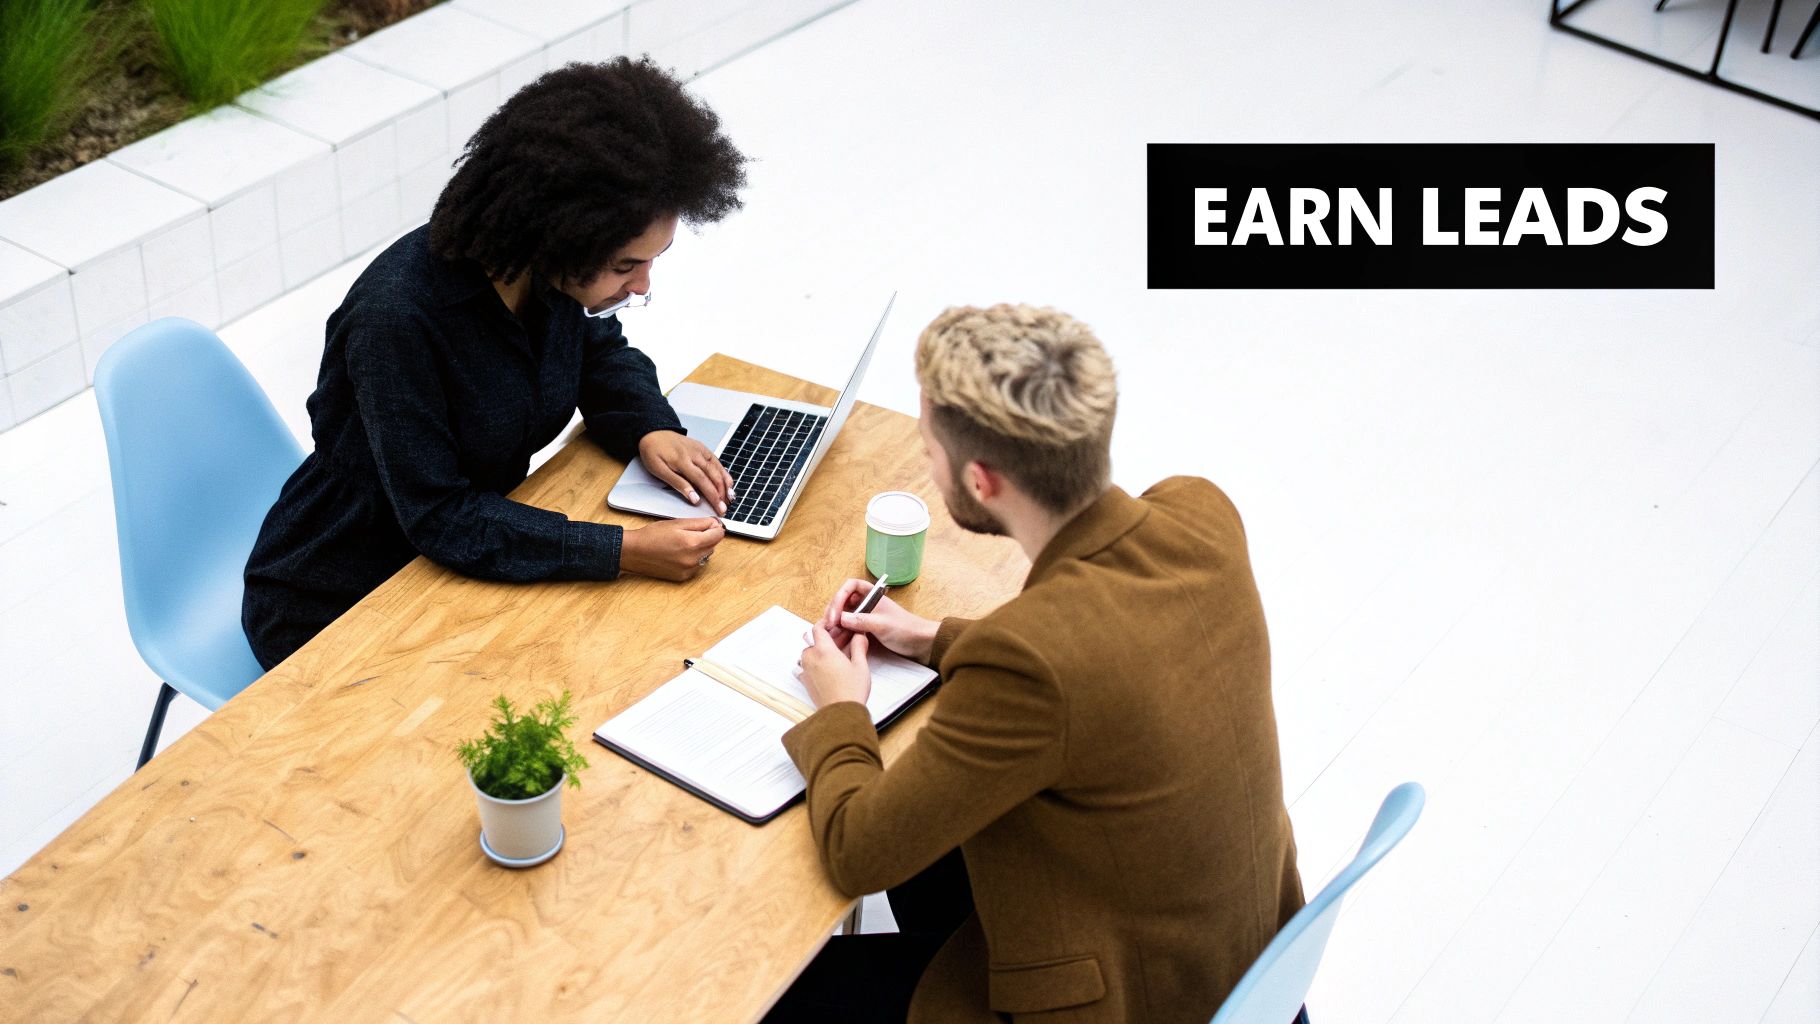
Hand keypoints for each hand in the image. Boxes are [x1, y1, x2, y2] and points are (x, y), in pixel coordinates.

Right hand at [620, 518, 724, 580]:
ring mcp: (689, 570)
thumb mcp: (677, 523)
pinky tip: (679, 554)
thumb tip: (715, 523)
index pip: (719, 534)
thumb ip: (700, 523)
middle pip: (713, 545)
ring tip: (683, 543)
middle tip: (690, 532)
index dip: (715, 527)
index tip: (709, 524)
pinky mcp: (684, 577)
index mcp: (693, 543)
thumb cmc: (652, 536)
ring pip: (706, 555)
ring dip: (701, 548)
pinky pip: (697, 565)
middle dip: (707, 537)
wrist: (635, 553)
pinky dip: (693, 559)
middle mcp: (693, 559)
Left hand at [638, 430, 734, 514]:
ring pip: (717, 469)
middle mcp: (694, 454)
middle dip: (721, 494)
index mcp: (682, 461)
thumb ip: (678, 484)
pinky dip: (724, 472)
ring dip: (725, 484)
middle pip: (712, 476)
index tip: (717, 508)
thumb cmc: (654, 452)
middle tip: (724, 508)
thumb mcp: (659, 471)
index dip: (712, 496)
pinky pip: (717, 461)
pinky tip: (728, 482)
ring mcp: (700, 450)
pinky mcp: (703, 448)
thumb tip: (694, 498)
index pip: (702, 481)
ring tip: (730, 498)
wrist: (654, 433)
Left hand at [797, 624, 871, 708]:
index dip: (825, 624)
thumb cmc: (851, 691)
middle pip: (813, 640)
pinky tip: (825, 668)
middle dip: (825, 638)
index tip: (833, 624)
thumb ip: (859, 647)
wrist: (840, 714)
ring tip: (835, 655)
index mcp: (824, 650)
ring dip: (819, 651)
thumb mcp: (860, 666)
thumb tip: (859, 635)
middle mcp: (811, 658)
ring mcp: (806, 670)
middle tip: (840, 640)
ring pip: (809, 653)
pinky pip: (805, 667)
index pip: (818, 628)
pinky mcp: (805, 682)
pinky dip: (813, 664)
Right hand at [818, 578, 939, 662]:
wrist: (921, 643)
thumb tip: (840, 618)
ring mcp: (866, 616)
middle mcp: (867, 603)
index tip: (836, 612)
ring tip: (829, 633)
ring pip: (844, 614)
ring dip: (835, 622)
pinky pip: (849, 627)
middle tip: (828, 625)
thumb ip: (861, 620)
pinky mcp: (866, 629)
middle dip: (834, 610)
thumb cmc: (905, 629)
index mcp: (872, 595)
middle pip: (843, 600)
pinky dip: (841, 631)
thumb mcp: (882, 624)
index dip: (840, 596)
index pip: (850, 586)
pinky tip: (837, 639)